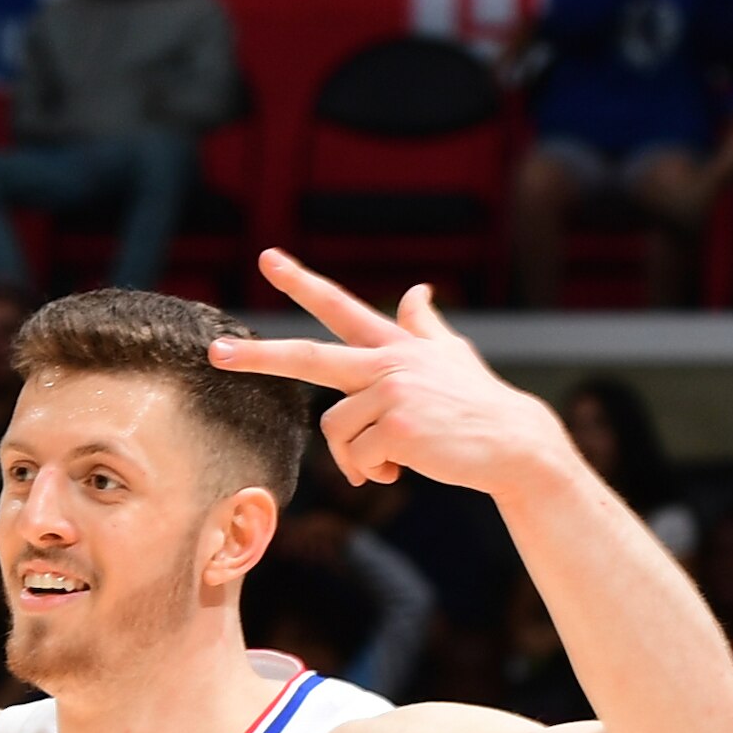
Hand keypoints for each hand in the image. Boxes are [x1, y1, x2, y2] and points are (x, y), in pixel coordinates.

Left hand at [210, 253, 575, 496]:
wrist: (515, 444)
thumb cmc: (479, 404)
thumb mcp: (452, 356)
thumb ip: (424, 325)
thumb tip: (418, 290)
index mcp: (395, 344)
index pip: (340, 306)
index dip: (302, 282)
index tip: (268, 260)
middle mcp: (388, 361)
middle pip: (309, 357)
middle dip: (259, 356)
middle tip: (217, 353)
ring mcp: (392, 392)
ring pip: (336, 431)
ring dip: (355, 457)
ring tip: (390, 460)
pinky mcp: (397, 427)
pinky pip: (356, 458)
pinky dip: (371, 472)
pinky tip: (402, 468)